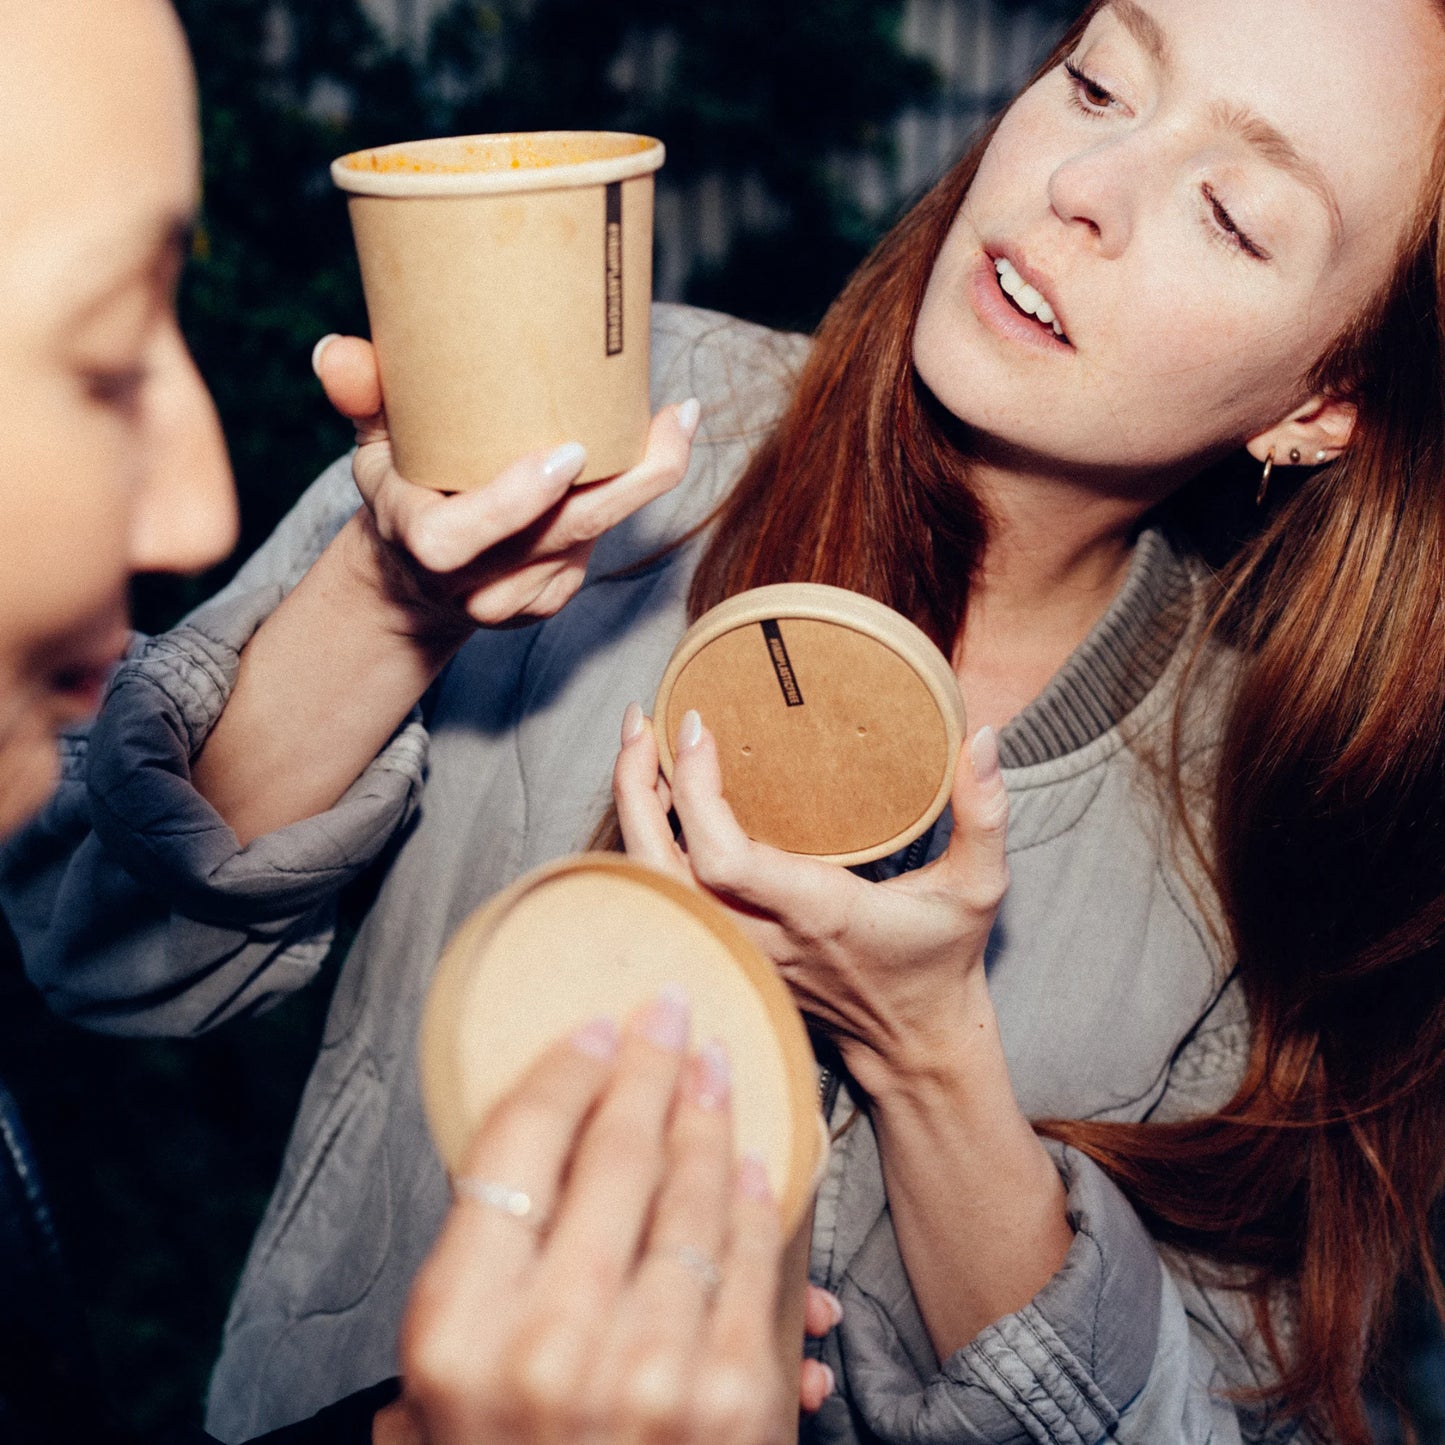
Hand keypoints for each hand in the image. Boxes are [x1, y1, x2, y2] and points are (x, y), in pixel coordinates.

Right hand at [314, 334, 698, 644]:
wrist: (413, 575)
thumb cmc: (399, 490)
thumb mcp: (371, 445)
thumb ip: (360, 397)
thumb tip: (334, 349)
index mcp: (423, 542)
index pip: (464, 536)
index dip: (518, 499)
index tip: (570, 451)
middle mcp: (472, 583)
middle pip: (562, 536)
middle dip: (630, 481)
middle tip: (674, 420)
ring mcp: (515, 601)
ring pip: (590, 542)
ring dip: (639, 485)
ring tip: (671, 423)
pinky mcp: (549, 601)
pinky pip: (594, 553)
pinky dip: (622, 507)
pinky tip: (640, 460)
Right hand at [374, 992, 796, 1444]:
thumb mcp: (432, 1409)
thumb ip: (467, 1299)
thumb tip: (527, 1163)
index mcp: (458, 1341)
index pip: (517, 1153)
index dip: (563, 1072)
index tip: (594, 1028)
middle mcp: (553, 1348)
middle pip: (615, 1157)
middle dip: (649, 1067)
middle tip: (671, 1012)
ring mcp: (657, 1377)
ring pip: (698, 1196)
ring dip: (711, 1118)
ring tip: (716, 1069)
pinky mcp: (739, 1405)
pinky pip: (755, 1264)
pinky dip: (757, 1202)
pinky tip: (753, 1163)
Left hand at [612, 704, 1010, 1095]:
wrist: (910, 1044)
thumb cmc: (940, 961)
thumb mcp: (979, 890)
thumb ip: (985, 814)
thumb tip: (984, 736)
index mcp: (816, 912)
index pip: (725, 858)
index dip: (696, 792)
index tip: (696, 727)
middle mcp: (760, 934)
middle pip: (661, 868)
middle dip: (636, 788)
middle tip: (639, 721)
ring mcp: (736, 947)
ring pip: (652, 884)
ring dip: (634, 811)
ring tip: (637, 745)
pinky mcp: (727, 949)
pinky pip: (665, 895)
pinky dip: (647, 841)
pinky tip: (653, 794)